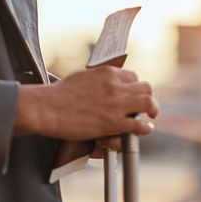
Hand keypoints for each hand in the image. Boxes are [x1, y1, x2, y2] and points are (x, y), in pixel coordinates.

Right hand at [15, 66, 158, 140]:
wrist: (48, 108)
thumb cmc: (59, 94)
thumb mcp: (82, 77)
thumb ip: (98, 80)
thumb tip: (103, 84)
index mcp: (107, 72)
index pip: (132, 76)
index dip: (135, 86)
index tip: (133, 94)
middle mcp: (115, 86)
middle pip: (145, 87)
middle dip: (147, 96)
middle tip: (147, 105)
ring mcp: (116, 104)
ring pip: (148, 103)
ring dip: (152, 110)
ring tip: (151, 116)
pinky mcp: (114, 123)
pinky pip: (139, 124)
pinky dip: (145, 127)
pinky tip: (145, 129)